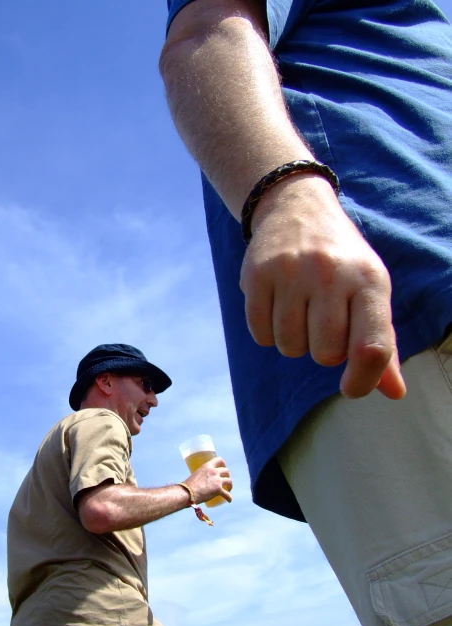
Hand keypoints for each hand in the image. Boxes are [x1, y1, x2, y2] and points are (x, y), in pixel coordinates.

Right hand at [185, 457, 232, 503]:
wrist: (188, 493)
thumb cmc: (188, 485)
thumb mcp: (196, 474)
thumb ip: (202, 475)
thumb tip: (203, 480)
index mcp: (207, 466)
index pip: (219, 460)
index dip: (223, 464)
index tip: (223, 467)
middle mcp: (214, 471)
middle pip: (226, 471)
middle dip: (227, 475)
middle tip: (225, 480)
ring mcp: (217, 480)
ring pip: (229, 481)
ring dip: (230, 485)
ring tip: (228, 489)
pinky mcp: (218, 490)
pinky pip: (227, 494)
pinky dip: (229, 498)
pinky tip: (229, 500)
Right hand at [240, 175, 405, 399]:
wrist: (296, 208)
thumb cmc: (341, 260)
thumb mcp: (370, 290)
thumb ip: (382, 341)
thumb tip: (394, 392)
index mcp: (369, 280)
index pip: (371, 347)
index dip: (363, 379)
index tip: (352, 387)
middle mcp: (331, 274)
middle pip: (326, 354)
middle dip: (324, 351)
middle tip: (323, 323)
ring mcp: (291, 273)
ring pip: (290, 347)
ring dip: (295, 342)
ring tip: (300, 312)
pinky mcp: (257, 275)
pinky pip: (261, 335)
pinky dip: (269, 333)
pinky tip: (277, 307)